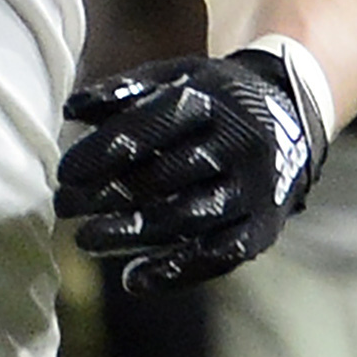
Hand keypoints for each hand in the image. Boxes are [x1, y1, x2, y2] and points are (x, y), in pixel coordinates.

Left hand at [57, 48, 324, 293]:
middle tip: (64, 207)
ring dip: (133, 234)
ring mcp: (254, 187)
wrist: (293, 113)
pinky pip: (218, 254)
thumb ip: (125, 91)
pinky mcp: (265, 225)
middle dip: (106, 196)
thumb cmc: (215, 96)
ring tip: (86, 241)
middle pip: (164, 176)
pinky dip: (175, 271)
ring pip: (188, 217)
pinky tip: (133, 281)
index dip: (102, 152)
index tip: (63, 173)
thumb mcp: (177, 76)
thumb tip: (71, 110)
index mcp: (212, 101)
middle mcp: (238, 142)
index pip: (148, 128)